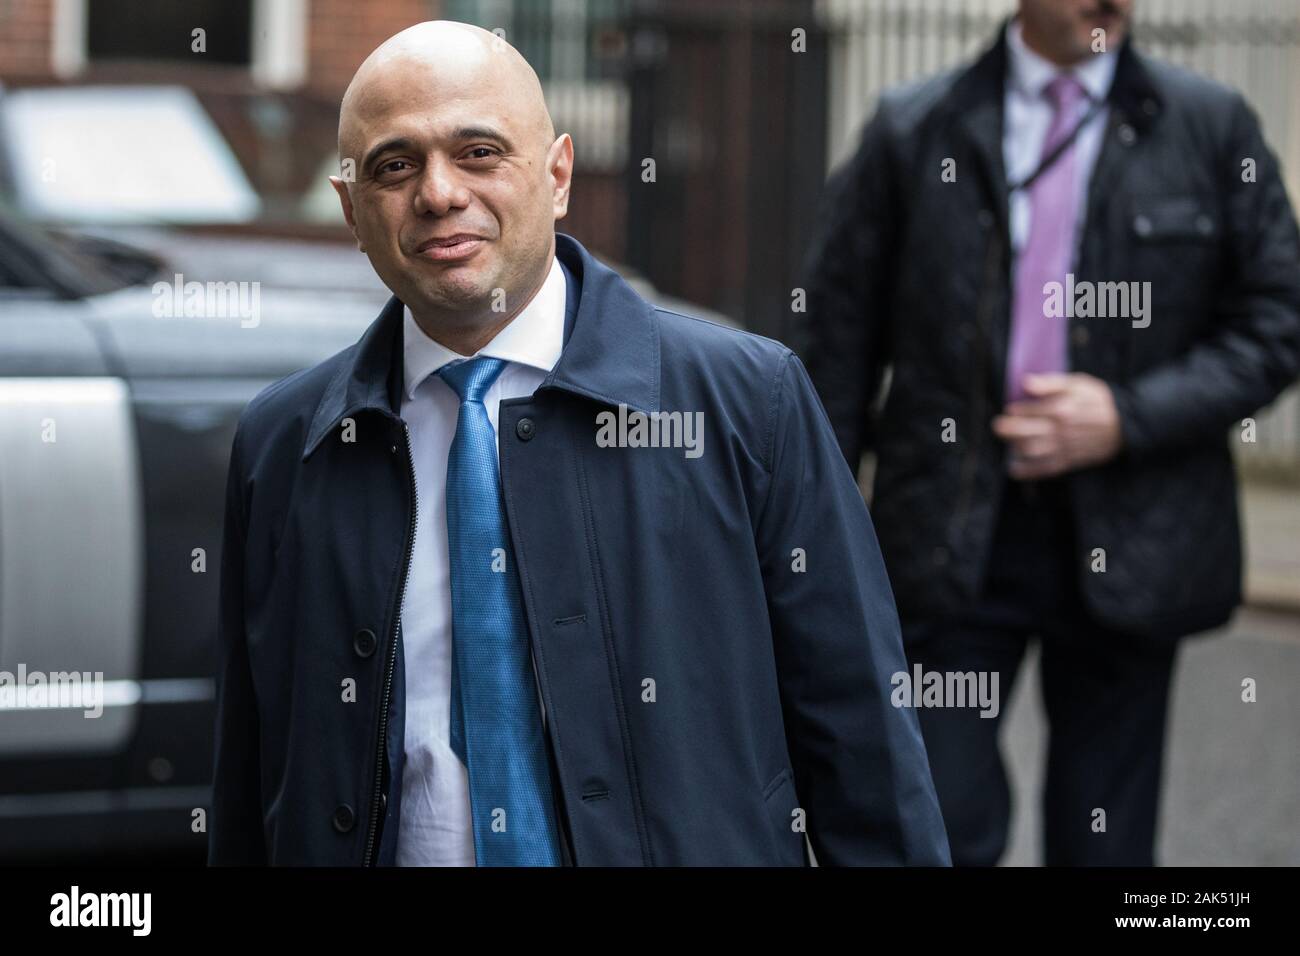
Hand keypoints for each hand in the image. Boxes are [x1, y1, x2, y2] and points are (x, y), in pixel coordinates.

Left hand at [991, 373, 1122, 479]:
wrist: (1124, 424)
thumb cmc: (1097, 400)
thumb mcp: (1078, 383)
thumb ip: (1050, 383)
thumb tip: (1026, 382)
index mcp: (1062, 408)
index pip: (1029, 411)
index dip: (1015, 411)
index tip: (1008, 409)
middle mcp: (1061, 430)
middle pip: (1026, 433)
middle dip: (1007, 430)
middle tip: (998, 426)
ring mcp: (1065, 447)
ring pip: (1032, 451)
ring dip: (1015, 448)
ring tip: (1009, 442)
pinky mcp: (1069, 461)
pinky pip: (1045, 469)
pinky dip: (1027, 472)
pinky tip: (1013, 469)